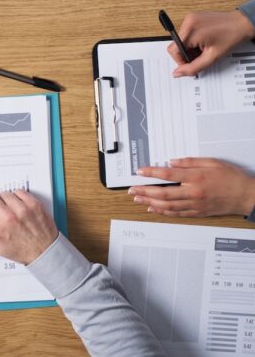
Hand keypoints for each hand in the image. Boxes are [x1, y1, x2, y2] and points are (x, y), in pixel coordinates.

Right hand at [0, 189, 58, 264]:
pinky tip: (19, 208)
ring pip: (3, 194)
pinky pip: (18, 191)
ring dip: (5, 201)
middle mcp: (7, 218)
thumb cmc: (21, 251)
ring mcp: (21, 210)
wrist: (45, 251)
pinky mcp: (33, 204)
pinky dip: (17, 198)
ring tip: (11, 212)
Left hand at [129, 158, 254, 217]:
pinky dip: (163, 212)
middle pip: (163, 193)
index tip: (140, 171)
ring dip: (150, 202)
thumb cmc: (231, 177)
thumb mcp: (212, 162)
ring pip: (167, 205)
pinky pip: (176, 213)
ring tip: (138, 198)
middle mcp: (193, 192)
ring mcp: (195, 204)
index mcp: (196, 177)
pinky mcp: (197, 212)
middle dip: (145, 191)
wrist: (246, 195)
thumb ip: (190, 162)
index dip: (151, 173)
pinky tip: (153, 209)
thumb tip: (171, 162)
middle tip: (132, 189)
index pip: (168, 174)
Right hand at [169, 11, 254, 76]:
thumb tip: (177, 73)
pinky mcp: (192, 17)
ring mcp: (189, 18)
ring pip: (180, 39)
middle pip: (176, 45)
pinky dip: (191, 40)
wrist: (243, 23)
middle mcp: (188, 21)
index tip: (192, 62)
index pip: (173, 50)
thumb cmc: (232, 37)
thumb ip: (193, 68)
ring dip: (189, 47)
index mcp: (191, 31)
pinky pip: (185, 33)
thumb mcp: (212, 57)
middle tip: (201, 54)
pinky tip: (203, 40)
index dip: (181, 60)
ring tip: (204, 46)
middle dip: (186, 53)